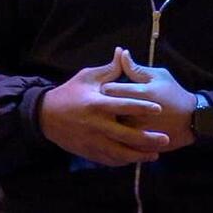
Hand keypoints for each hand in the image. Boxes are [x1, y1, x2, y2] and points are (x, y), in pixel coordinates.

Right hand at [39, 48, 170, 166]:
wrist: (46, 116)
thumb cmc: (69, 93)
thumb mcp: (87, 77)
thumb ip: (109, 70)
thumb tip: (123, 52)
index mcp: (97, 104)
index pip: (124, 106)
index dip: (142, 107)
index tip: (159, 109)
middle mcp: (96, 125)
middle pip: (126, 135)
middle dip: (147, 139)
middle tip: (165, 139)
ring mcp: (92, 141)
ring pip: (120, 153)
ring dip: (139, 155)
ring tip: (156, 154)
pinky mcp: (89, 152)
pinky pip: (110, 160)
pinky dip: (125, 161)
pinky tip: (137, 158)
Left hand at [101, 50, 197, 151]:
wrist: (192, 120)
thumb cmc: (174, 94)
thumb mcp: (159, 76)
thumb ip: (136, 68)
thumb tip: (121, 53)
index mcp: (141, 93)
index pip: (109, 89)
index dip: (106, 88)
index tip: (109, 89)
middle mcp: (137, 113)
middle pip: (107, 109)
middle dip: (105, 105)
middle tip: (107, 103)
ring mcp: (139, 131)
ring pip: (111, 127)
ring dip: (110, 122)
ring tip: (112, 118)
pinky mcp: (140, 145)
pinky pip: (120, 142)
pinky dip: (117, 138)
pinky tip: (118, 133)